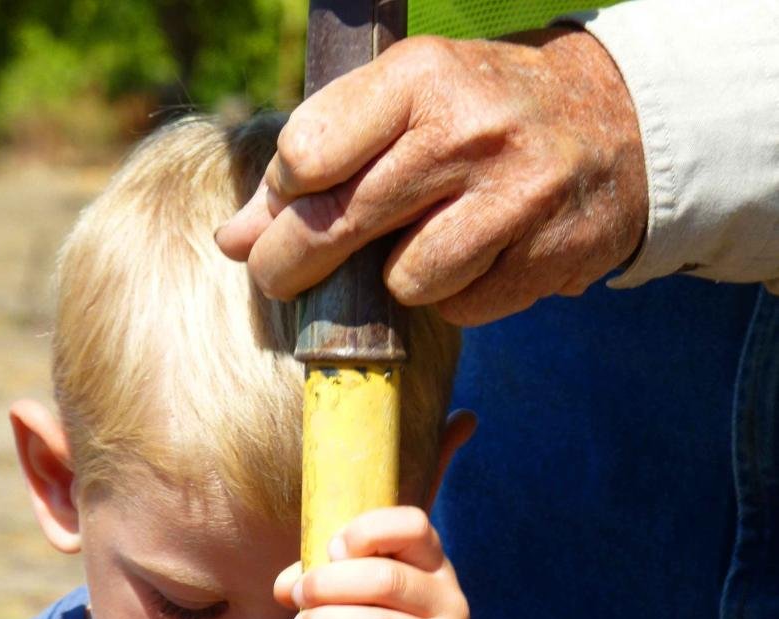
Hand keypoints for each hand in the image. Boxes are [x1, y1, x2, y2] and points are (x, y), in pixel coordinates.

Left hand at [216, 28, 646, 325]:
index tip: (283, 210)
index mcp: (422, 77)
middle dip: (294, 264)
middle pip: (342, 223)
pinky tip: (476, 261)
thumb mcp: (408, 107)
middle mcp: (468, 131)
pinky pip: (459, 308)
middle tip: (280, 279)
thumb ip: (320, 163)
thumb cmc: (482, 117)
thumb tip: (232, 240)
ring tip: (419, 251)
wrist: (618, 128)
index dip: (282, 195)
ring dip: (398, 280)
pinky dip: (454, 298)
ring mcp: (513, 198)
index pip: (310, 152)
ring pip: (404, 280)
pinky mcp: (543, 259)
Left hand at [275, 506, 476, 618]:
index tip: (333, 552)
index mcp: (437, 571)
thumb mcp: (371, 610)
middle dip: (326, 585)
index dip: (365, 530)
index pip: (413, 526)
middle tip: (298, 598)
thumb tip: (284, 586)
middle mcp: (452, 605)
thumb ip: (331, 586)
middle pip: (384, 579)